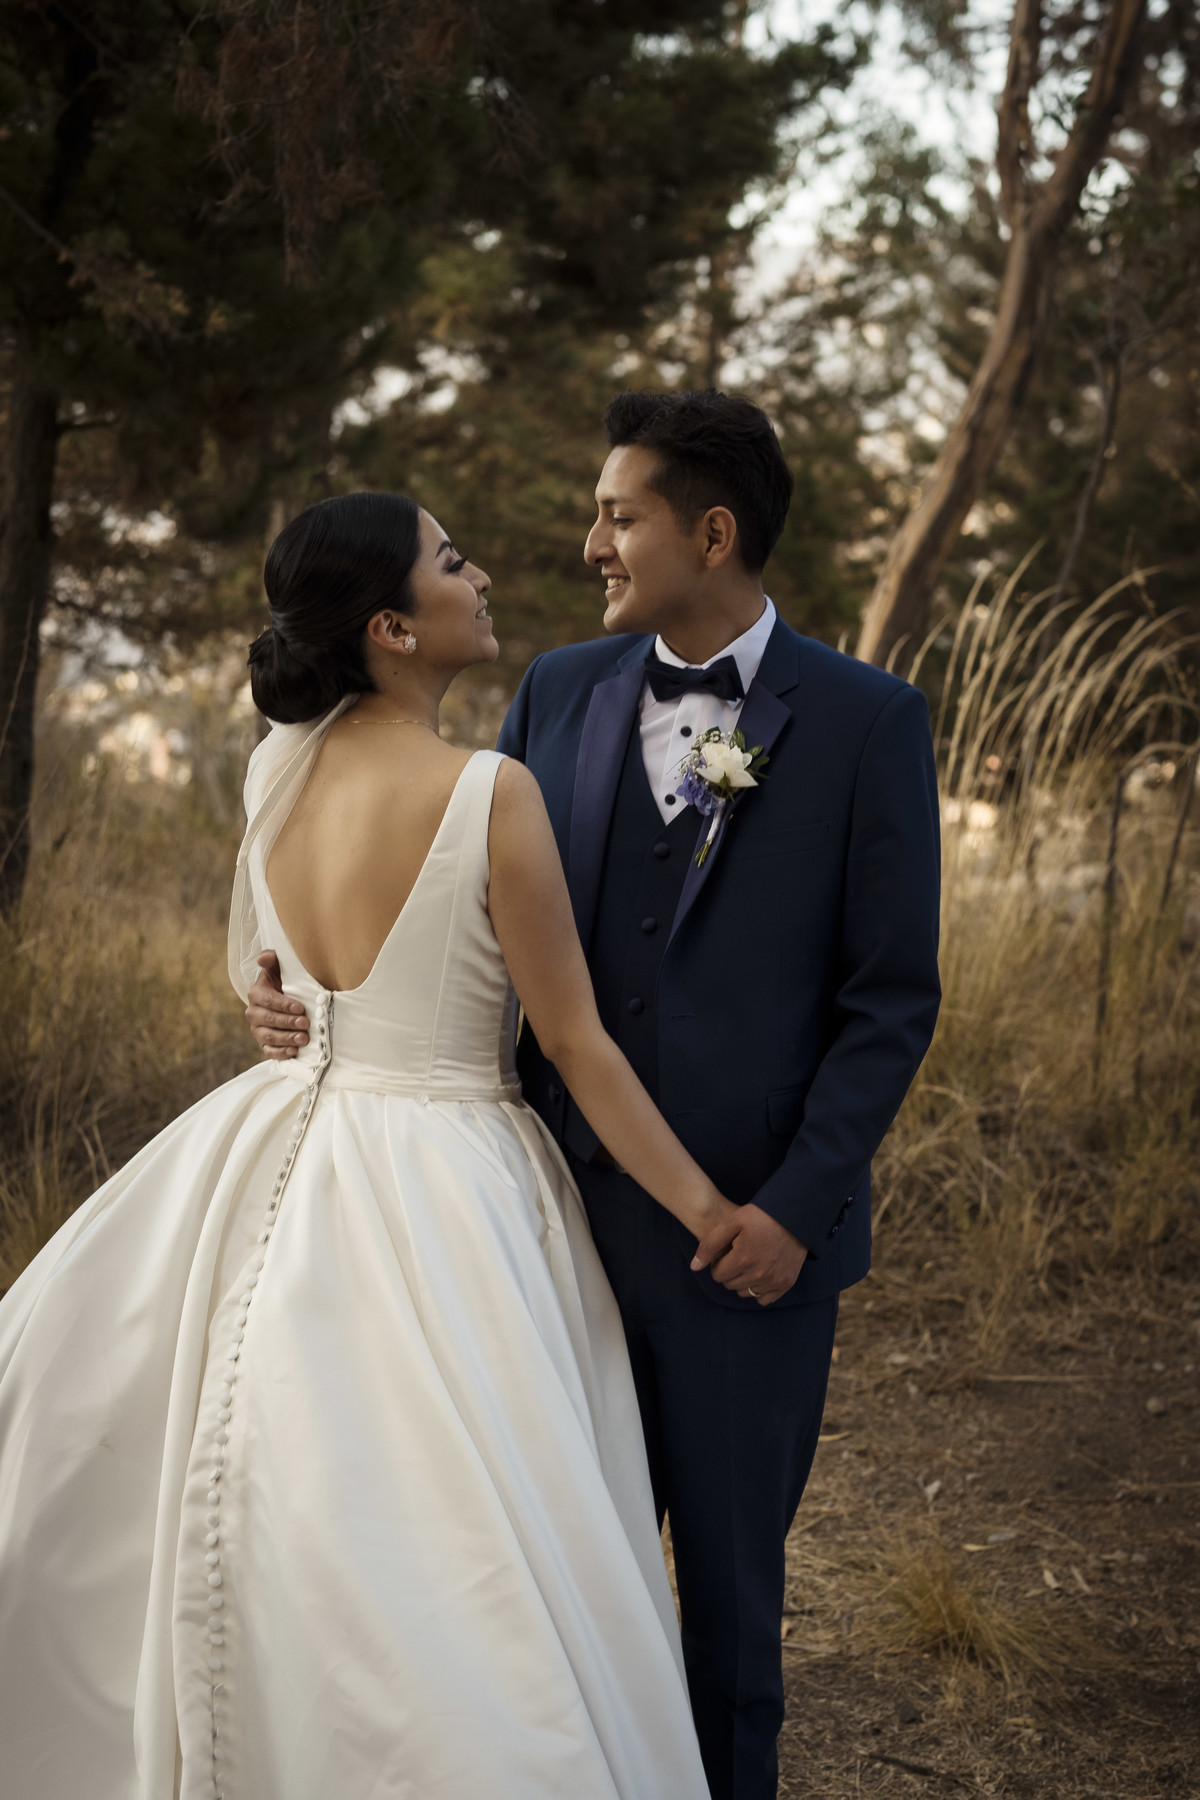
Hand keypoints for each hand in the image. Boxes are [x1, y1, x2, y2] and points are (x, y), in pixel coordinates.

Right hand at [246, 951, 309, 1059]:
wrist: (284, 996)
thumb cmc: (284, 979)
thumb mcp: (279, 966)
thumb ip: (271, 959)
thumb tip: (262, 958)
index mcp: (256, 993)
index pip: (268, 1000)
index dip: (283, 1005)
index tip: (300, 1007)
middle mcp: (253, 1012)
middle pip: (268, 1020)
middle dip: (288, 1022)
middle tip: (305, 1023)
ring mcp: (257, 1029)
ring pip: (268, 1037)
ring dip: (286, 1039)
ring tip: (303, 1038)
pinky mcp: (264, 1043)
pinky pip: (269, 1051)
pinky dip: (280, 1053)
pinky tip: (294, 1052)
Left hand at [690, 1204, 806, 1305]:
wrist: (795, 1216)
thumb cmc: (761, 1216)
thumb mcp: (732, 1222)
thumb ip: (710, 1244)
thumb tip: (695, 1267)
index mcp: (743, 1259)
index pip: (717, 1275)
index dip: (719, 1262)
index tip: (728, 1251)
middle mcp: (758, 1274)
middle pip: (730, 1284)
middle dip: (730, 1271)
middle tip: (739, 1255)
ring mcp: (774, 1281)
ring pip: (745, 1292)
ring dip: (743, 1281)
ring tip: (750, 1262)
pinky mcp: (786, 1283)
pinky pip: (763, 1299)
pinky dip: (759, 1290)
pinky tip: (760, 1274)